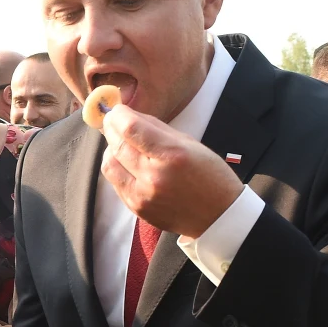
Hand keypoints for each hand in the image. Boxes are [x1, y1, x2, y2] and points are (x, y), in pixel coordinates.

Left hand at [100, 103, 242, 238]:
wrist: (218, 216)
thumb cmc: (209, 175)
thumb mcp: (190, 143)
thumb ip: (156, 128)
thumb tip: (129, 115)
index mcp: (172, 155)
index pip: (131, 129)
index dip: (118, 115)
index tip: (117, 110)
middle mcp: (154, 177)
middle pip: (117, 145)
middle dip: (112, 128)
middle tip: (114, 121)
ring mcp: (142, 195)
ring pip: (109, 164)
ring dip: (111, 149)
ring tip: (122, 143)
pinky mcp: (136, 208)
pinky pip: (115, 182)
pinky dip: (117, 168)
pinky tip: (127, 163)